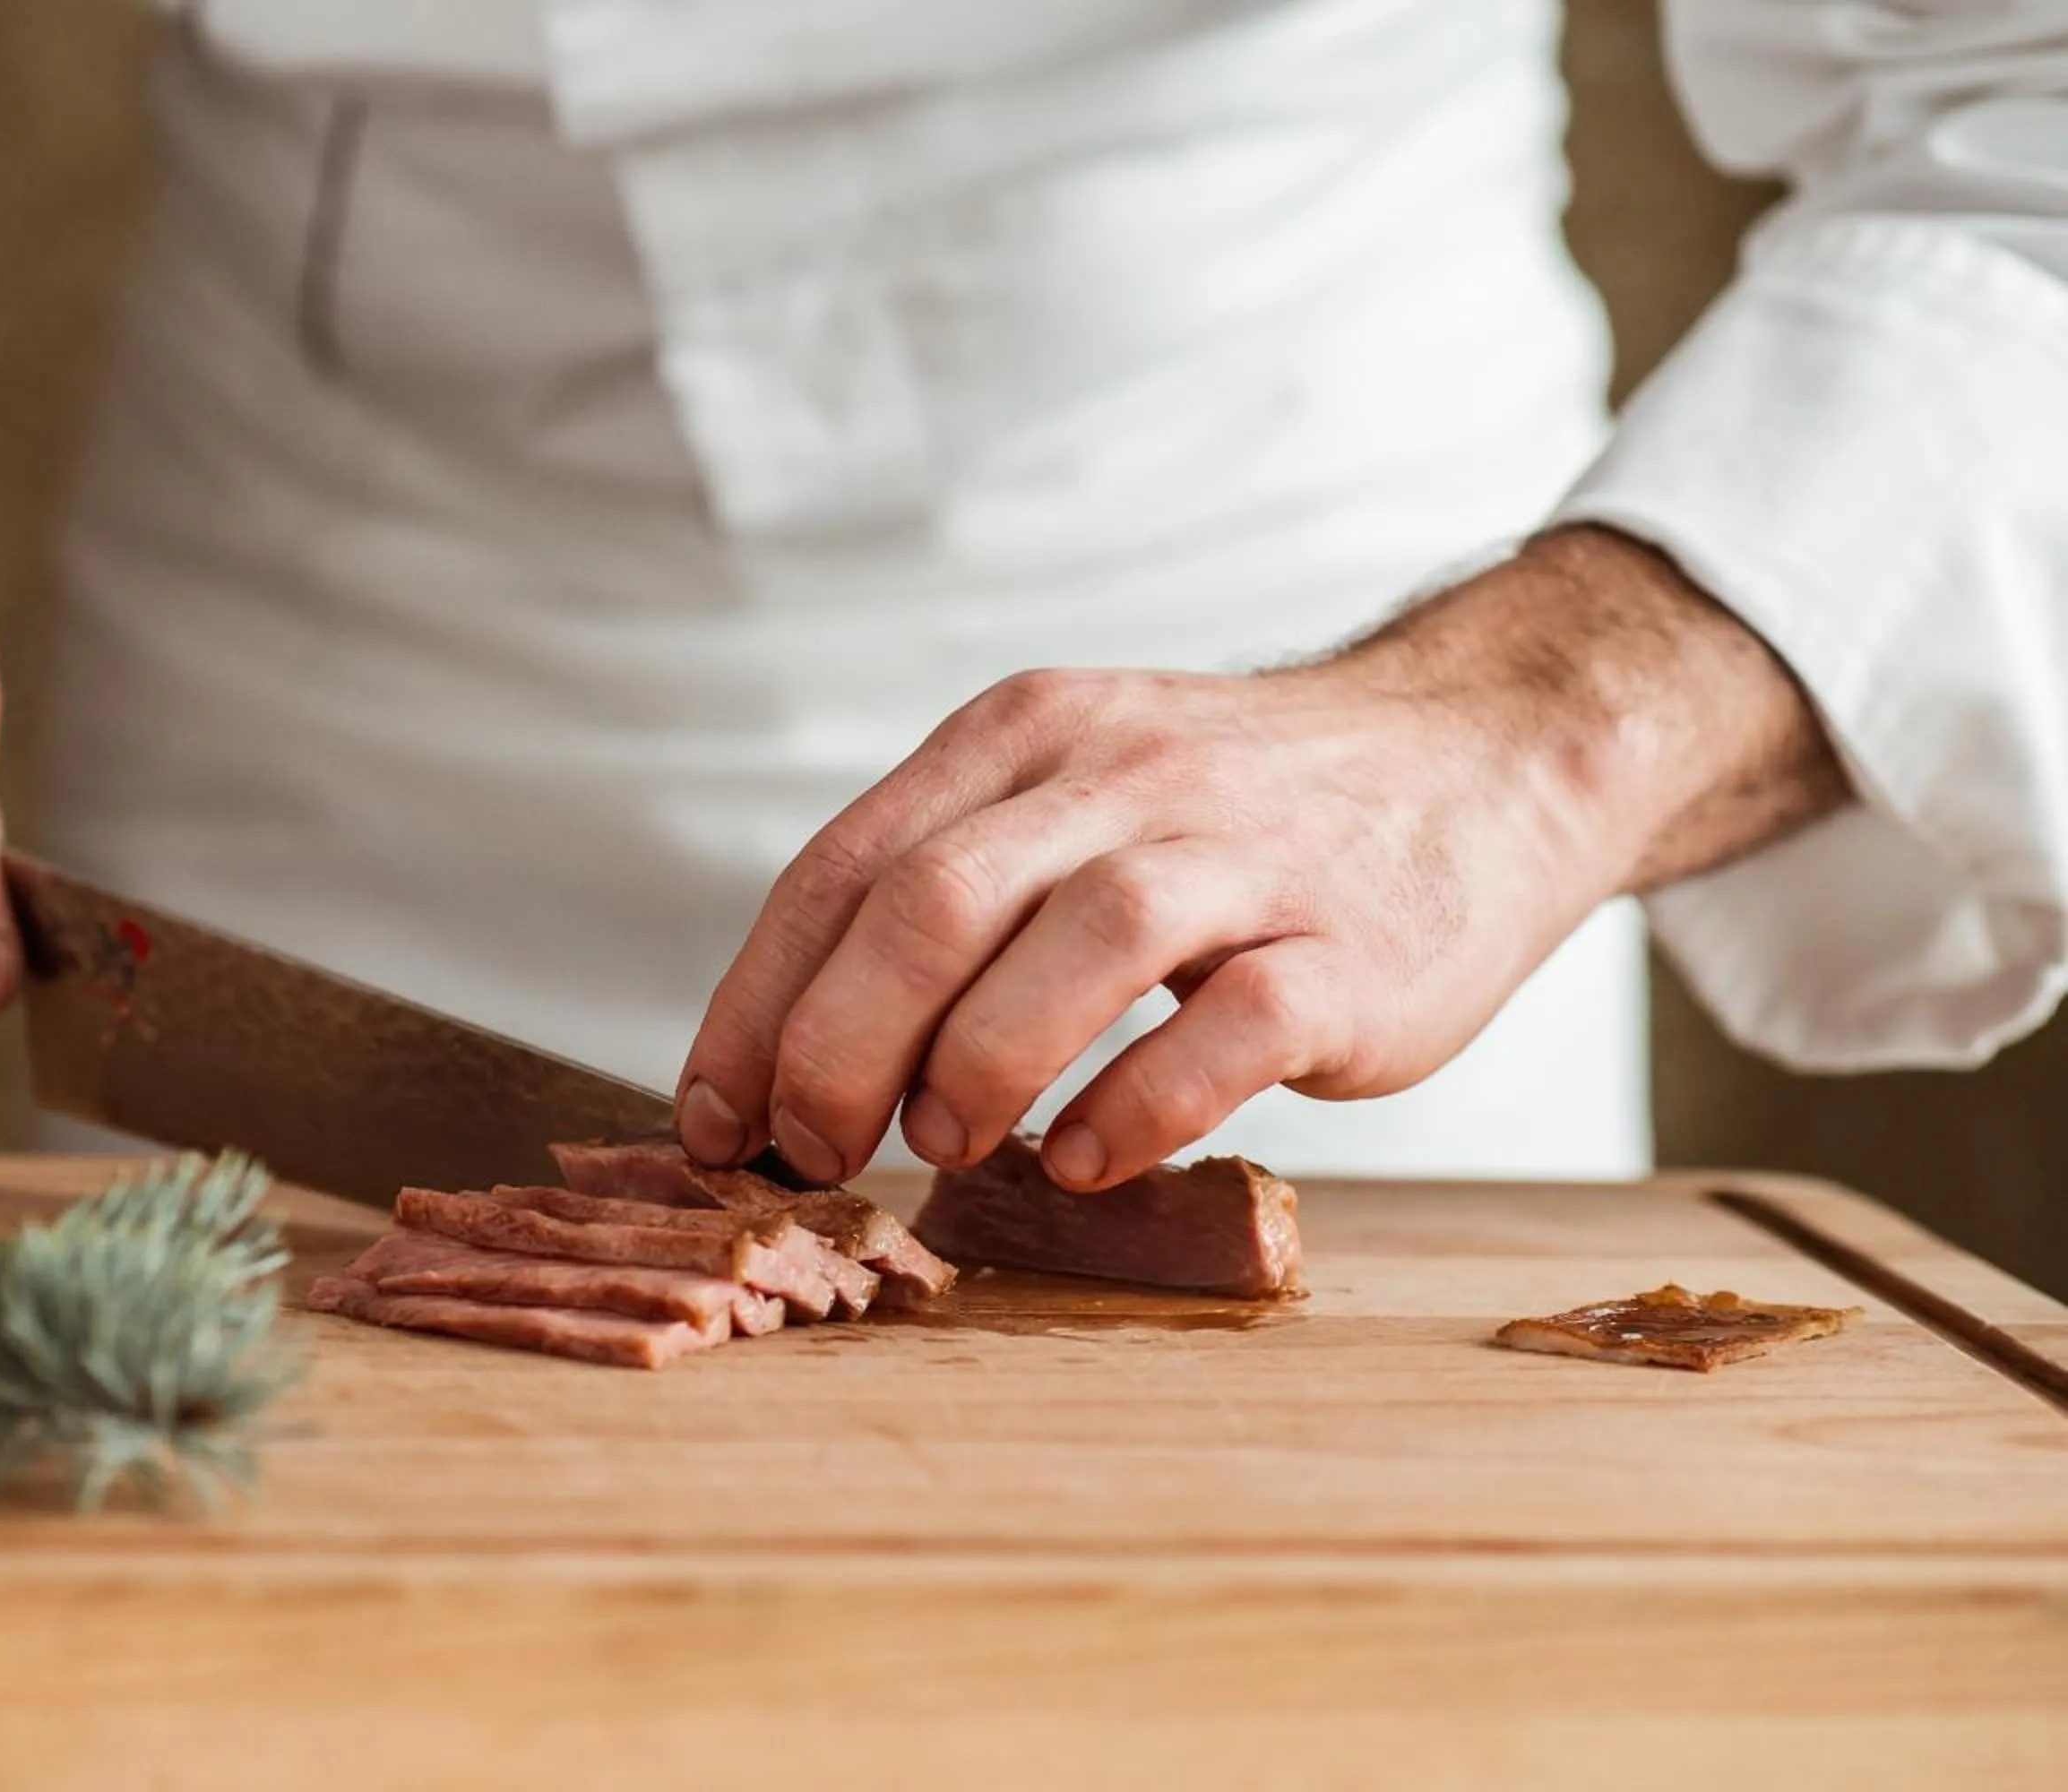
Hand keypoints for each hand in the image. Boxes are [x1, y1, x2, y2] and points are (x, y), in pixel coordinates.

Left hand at [675, 526, 1846, 1188]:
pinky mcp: (1350, 946)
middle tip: (813, 1150)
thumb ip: (947, 896)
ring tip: (943, 1144)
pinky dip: (1141, 1100)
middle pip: (931, 901)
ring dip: (976, 1062)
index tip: (718, 1117)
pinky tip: (1088, 1156)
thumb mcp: (1073, 796)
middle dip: (835, 1046)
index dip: (758, 1004)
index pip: (842, 868)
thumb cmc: (1237, 817)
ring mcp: (1243, 854)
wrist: (1481, 756)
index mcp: (1024, 739)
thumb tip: (794, 1062)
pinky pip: (1233, 1023)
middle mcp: (1121, 777)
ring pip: (1079, 941)